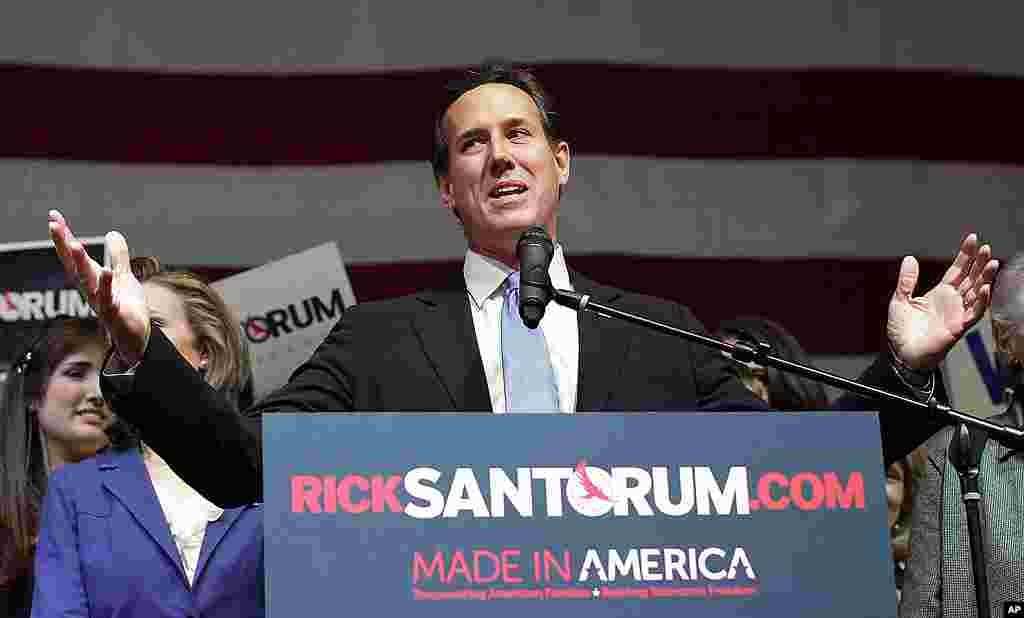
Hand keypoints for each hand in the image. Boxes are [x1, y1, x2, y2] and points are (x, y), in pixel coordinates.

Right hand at [48, 210, 150, 365]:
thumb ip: (118, 256)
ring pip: (88, 283)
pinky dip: (107, 288)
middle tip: (54, 226)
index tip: (53, 217)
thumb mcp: (124, 278)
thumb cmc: (126, 309)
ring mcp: (102, 304)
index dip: (64, 237)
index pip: (74, 257)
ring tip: (74, 245)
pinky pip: (110, 301)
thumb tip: (112, 232)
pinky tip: (108, 273)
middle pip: (75, 266)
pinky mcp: (116, 316)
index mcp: (91, 281)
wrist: (135, 341)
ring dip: (80, 265)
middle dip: (65, 246)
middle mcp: (91, 291)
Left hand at [887, 233, 998, 370]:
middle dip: (979, 263)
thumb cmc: (903, 330)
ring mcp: (958, 313)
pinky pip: (974, 313)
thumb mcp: (900, 300)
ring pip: (977, 293)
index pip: (957, 270)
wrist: (902, 353)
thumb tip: (909, 258)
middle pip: (971, 278)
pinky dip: (981, 301)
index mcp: (940, 293)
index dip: (966, 255)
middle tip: (987, 248)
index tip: (973, 239)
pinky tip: (986, 288)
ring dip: (985, 278)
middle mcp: (953, 301)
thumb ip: (907, 281)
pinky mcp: (959, 327)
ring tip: (992, 262)